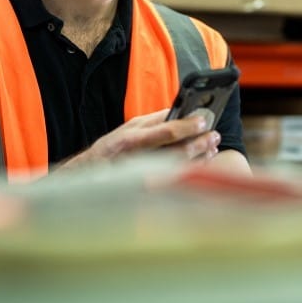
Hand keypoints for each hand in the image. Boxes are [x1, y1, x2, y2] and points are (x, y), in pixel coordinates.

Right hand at [60, 109, 220, 168]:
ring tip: (211, 148)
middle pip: (176, 150)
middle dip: (198, 143)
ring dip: (197, 157)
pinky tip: (199, 164)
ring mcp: (141, 176)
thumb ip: (151, 122)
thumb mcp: (128, 129)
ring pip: (177, 167)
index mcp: (132, 137)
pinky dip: (188, 170)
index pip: (167, 130)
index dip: (189, 125)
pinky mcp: (145, 190)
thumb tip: (177, 112)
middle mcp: (137, 157)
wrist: (87, 177)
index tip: (205, 119)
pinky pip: (172, 180)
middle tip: (214, 136)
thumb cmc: (110, 150)